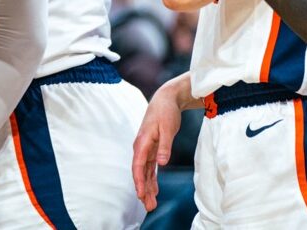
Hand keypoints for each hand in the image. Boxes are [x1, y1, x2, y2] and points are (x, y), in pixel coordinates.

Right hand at [131, 80, 184, 211]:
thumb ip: (165, 146)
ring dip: (147, 187)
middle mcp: (141, 147)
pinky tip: (154, 190)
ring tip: (151, 204)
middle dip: (143, 189)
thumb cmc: (165, 112)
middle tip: (149, 206)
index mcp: (142, 142)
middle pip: (140, 172)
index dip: (139, 181)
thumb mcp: (168, 128)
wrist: (165, 100)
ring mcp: (146, 148)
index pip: (138, 165)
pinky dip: (151, 179)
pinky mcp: (152, 149)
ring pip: (145, 172)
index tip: (140, 194)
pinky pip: (150, 168)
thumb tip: (161, 163)